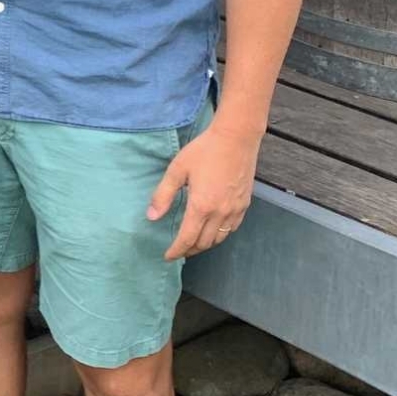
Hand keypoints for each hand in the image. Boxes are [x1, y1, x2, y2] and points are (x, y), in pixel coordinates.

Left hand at [148, 124, 259, 259]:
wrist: (236, 138)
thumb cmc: (204, 151)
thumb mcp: (177, 170)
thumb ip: (163, 195)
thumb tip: (151, 217)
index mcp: (202, 206)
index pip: (187, 239)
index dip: (176, 251)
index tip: (168, 257)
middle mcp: (221, 213)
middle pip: (204, 243)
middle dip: (190, 250)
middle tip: (178, 250)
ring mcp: (235, 210)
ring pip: (220, 238)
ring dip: (205, 245)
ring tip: (193, 243)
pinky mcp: (245, 204)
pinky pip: (232, 228)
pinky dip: (220, 234)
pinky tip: (212, 230)